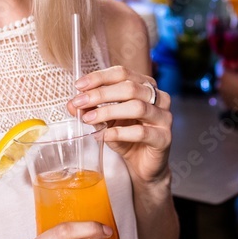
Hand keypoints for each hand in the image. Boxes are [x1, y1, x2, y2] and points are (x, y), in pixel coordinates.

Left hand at [70, 65, 172, 186]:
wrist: (143, 165)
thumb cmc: (128, 137)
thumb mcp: (106, 120)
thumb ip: (92, 110)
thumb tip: (73, 104)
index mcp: (145, 86)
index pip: (123, 73)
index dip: (100, 77)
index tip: (79, 85)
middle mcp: (159, 98)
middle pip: (130, 87)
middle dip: (101, 94)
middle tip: (80, 102)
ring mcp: (164, 118)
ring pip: (137, 107)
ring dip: (109, 112)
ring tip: (89, 119)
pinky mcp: (164, 138)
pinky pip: (141, 132)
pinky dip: (119, 133)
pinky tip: (103, 135)